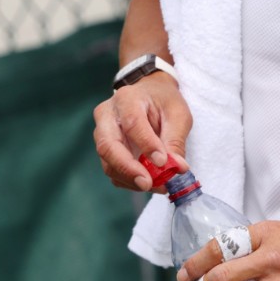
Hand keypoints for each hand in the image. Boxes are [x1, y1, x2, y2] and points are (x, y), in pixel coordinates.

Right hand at [91, 74, 192, 190]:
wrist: (149, 95)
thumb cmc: (163, 102)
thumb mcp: (178, 114)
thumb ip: (176, 141)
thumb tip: (177, 168)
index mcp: (127, 99)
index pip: (132, 124)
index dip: (146, 145)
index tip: (162, 162)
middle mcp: (107, 115)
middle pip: (108, 146)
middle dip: (128, 169)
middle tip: (148, 183)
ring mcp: (101, 133)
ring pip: (108, 162)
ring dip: (131, 179)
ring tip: (157, 185)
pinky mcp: (105, 150)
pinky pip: (112, 171)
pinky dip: (129, 181)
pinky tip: (149, 181)